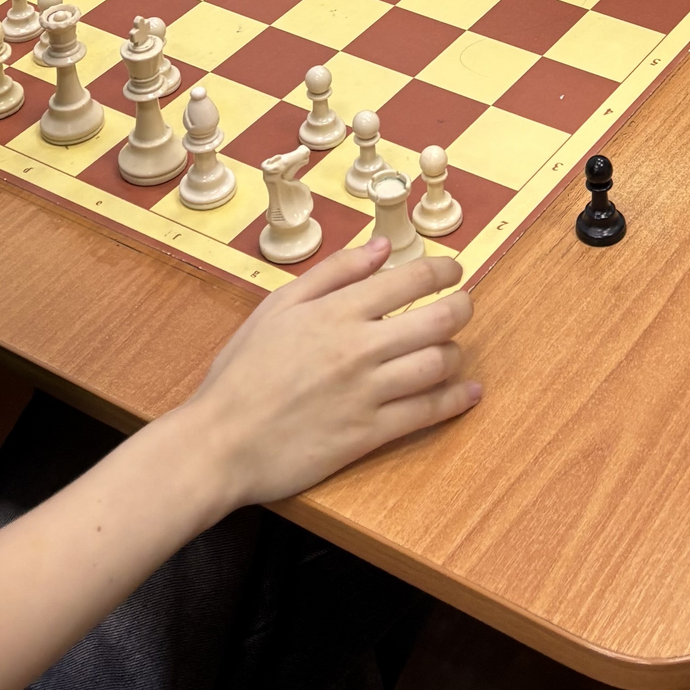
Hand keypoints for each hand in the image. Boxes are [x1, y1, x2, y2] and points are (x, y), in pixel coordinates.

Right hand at [178, 237, 477, 505]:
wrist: (220, 442)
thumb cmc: (242, 371)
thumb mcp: (278, 305)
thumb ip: (334, 271)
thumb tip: (381, 247)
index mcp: (337, 311)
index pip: (410, 279)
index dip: (443, 271)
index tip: (453, 271)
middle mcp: (359, 347)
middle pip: (437, 319)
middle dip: (461, 307)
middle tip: (463, 304)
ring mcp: (367, 393)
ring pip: (437, 364)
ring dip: (456, 353)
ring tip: (452, 349)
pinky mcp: (368, 435)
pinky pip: (425, 414)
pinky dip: (455, 401)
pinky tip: (468, 393)